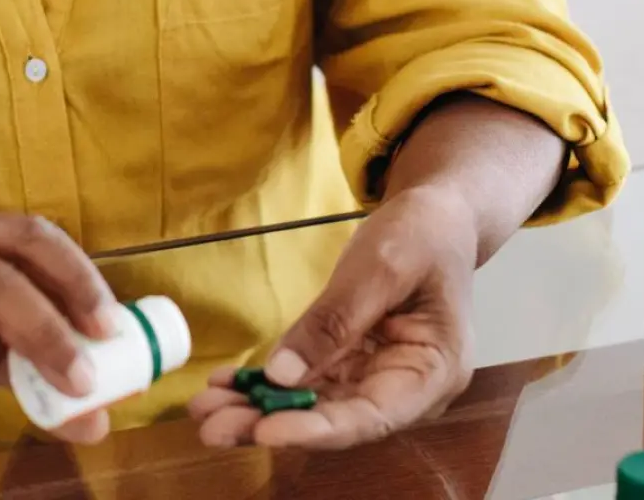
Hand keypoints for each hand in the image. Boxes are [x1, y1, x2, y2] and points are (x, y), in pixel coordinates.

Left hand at [189, 185, 476, 448]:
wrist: (436, 214)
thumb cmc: (423, 234)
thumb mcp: (381, 266)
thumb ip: (335, 321)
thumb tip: (282, 374)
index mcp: (434, 372)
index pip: (372, 416)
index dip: (317, 429)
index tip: (266, 428)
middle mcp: (407, 387)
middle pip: (337, 417)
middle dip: (273, 422)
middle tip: (213, 426)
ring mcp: (379, 376)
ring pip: (317, 403)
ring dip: (262, 407)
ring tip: (206, 408)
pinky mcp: (356, 361)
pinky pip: (311, 379)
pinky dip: (270, 382)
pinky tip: (228, 384)